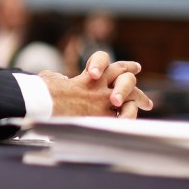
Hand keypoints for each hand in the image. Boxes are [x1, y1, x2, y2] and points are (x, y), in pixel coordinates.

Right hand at [38, 51, 152, 118]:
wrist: (45, 102)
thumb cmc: (43, 91)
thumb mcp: (50, 78)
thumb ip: (58, 79)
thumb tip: (59, 81)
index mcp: (88, 75)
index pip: (110, 65)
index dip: (124, 66)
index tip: (134, 68)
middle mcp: (100, 85)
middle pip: (126, 79)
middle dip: (136, 88)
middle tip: (145, 99)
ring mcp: (103, 100)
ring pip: (130, 96)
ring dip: (138, 101)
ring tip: (145, 106)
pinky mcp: (103, 116)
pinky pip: (122, 118)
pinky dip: (127, 119)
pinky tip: (130, 122)